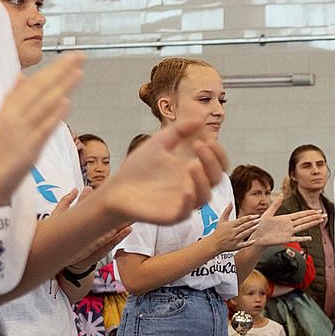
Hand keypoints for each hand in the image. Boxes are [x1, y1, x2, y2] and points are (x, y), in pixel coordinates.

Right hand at [0, 56, 82, 198]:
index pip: (35, 84)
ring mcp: (21, 131)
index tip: (71, 58)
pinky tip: (66, 102)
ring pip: (43, 105)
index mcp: (9, 108)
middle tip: (80, 55)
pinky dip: (54, 115)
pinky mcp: (26, 149)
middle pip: (40, 89)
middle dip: (61, 71)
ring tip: (78, 71)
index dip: (54, 70)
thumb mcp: (0, 121)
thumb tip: (21, 77)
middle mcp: (14, 116)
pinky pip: (42, 129)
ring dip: (61, 87)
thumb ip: (12, 99)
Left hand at [99, 114, 223, 227]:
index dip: (217, 154)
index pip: (217, 165)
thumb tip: (200, 119)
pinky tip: (186, 189)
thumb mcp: (159, 143)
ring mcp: (183, 203)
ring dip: (203, 180)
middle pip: (216, 179)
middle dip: (212, 162)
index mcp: (192, 171)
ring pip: (205, 196)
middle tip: (198, 146)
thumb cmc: (138, 168)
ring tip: (192, 165)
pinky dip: (189, 201)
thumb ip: (179, 131)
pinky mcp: (172, 216)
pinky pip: (186, 212)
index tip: (207, 141)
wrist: (116, 189)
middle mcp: (192, 187)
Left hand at [245, 207, 325, 245]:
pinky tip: (309, 238)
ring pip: (303, 227)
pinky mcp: (286, 239)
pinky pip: (296, 239)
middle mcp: (289, 225)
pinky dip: (303, 238)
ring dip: (312, 224)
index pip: (300, 214)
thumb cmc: (260, 225)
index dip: (309, 212)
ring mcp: (289, 232)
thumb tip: (281, 195)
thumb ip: (276, 204)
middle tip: (323, 215)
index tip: (317, 211)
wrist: (256, 236)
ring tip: (320, 222)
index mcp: (286, 218)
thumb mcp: (268, 213)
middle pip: (305, 220)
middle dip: (314, 217)